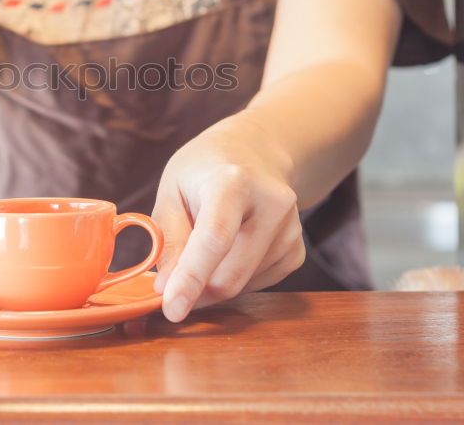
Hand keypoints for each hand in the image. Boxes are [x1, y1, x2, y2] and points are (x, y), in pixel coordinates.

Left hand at [152, 115, 305, 321]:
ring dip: (212, 284)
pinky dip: (233, 280)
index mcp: (233, 182)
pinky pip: (257, 286)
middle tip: (170, 290)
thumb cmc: (203, 173)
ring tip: (203, 248)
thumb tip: (167, 289)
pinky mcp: (296, 251)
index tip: (171, 310)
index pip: (214, 238)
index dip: (191, 278)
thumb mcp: (172, 191)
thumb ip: (169, 240)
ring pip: (242, 286)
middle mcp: (271, 204)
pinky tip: (229, 252)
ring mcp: (290, 229)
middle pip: (231, 274)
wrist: (254, 154)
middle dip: (195, 292)